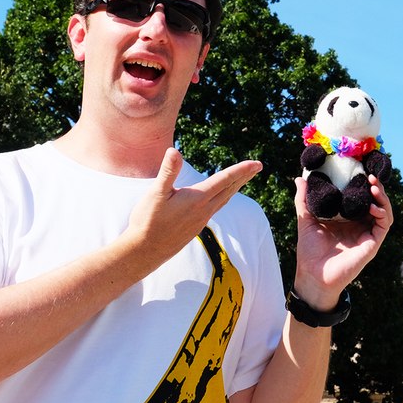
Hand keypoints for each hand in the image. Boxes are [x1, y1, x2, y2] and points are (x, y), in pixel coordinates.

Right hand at [121, 148, 261, 268]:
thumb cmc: (148, 221)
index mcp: (198, 198)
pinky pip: (216, 208)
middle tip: (257, 166)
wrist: (145, 251)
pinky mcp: (196, 227)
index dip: (241, 169)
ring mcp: (201, 220)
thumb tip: (174, 151)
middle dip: (244, 176)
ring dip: (235, 187)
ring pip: (224, 200)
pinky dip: (224, 198)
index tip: (257, 163)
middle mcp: (204, 210)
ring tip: (243, 179)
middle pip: (229, 189)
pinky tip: (220, 198)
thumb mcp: (156, 193)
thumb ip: (168, 172)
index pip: (224, 179)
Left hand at [292, 175, 392, 310]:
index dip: (364, 184)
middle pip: (376, 202)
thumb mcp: (306, 220)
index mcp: (347, 219)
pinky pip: (384, 225)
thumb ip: (304, 200)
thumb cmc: (309, 251)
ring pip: (384, 211)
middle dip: (376, 187)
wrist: (313, 275)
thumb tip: (299, 179)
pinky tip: (372, 205)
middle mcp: (360, 225)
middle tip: (369, 175)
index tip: (361, 170)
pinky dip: (382, 212)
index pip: (361, 197)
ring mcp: (367, 234)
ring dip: (383, 197)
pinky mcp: (372, 243)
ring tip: (373, 185)